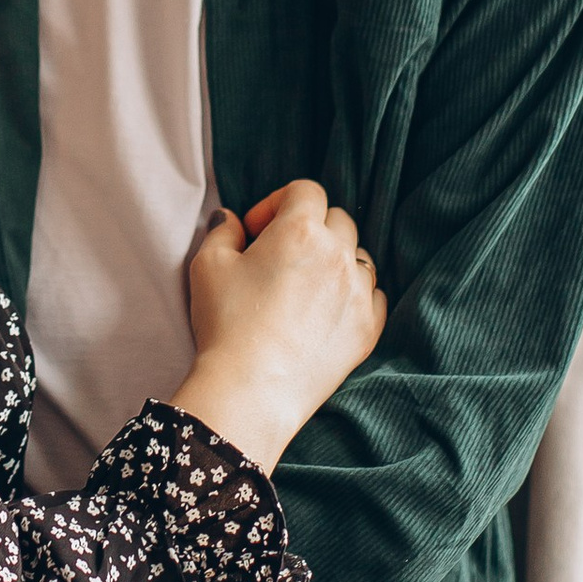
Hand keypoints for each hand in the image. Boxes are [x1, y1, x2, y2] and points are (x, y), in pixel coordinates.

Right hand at [175, 180, 385, 474]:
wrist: (251, 390)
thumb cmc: (226, 324)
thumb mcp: (208, 266)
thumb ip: (222, 231)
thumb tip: (230, 220)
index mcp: (301, 231)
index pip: (305, 191)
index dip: (278, 203)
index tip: (256, 230)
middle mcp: (338, 255)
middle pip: (337, 220)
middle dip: (309, 228)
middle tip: (279, 256)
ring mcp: (359, 293)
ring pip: (359, 257)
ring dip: (335, 260)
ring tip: (305, 286)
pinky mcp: (367, 328)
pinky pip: (374, 295)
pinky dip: (355, 294)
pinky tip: (327, 310)